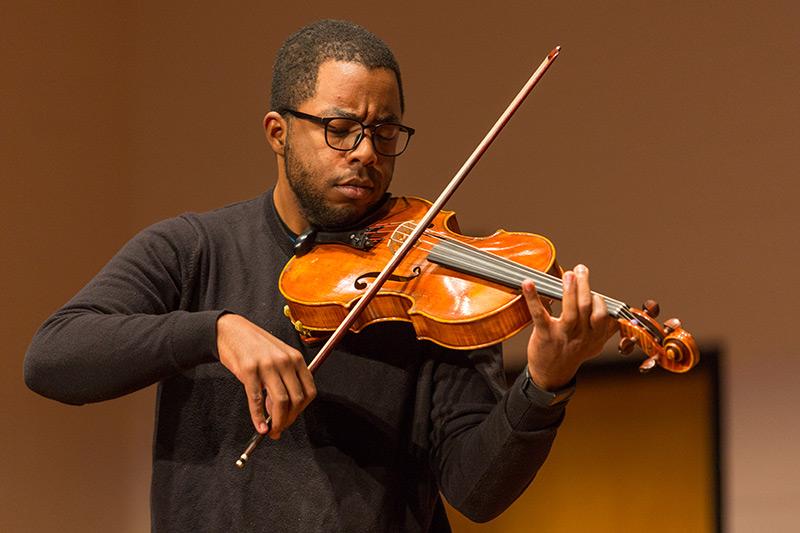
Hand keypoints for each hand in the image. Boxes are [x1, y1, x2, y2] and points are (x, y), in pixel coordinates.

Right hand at [216, 313, 315, 438]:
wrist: (230, 330)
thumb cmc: (255, 345)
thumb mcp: (278, 356)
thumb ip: (285, 379)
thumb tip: (285, 411)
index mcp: (296, 358)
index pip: (309, 391)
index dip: (301, 410)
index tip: (292, 418)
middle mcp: (285, 361)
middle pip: (296, 399)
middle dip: (289, 419)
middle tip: (279, 429)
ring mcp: (267, 365)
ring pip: (280, 402)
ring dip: (277, 422)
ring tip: (270, 430)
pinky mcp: (248, 370)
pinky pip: (256, 399)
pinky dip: (258, 417)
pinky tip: (259, 426)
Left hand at [523, 264, 617, 390]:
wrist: (551, 375)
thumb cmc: (572, 354)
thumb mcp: (593, 345)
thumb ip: (605, 330)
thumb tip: (617, 315)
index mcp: (595, 335)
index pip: (605, 315)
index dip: (600, 301)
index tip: (593, 290)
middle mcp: (582, 335)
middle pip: (589, 307)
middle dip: (585, 286)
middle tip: (580, 269)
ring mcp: (564, 335)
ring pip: (572, 311)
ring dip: (571, 291)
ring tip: (569, 274)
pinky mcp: (546, 335)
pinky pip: (540, 315)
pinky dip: (533, 298)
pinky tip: (528, 283)